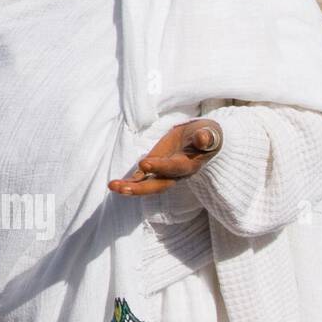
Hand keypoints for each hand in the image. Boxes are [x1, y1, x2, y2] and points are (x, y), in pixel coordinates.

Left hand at [108, 119, 223, 196]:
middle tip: (122, 189)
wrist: (201, 139)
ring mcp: (163, 173)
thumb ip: (205, 137)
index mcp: (189, 164)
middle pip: (158, 184)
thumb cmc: (204, 134)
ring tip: (112, 186)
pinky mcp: (154, 168)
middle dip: (140, 188)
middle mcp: (175, 173)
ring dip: (129, 187)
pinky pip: (140, 178)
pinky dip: (128, 182)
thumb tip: (203, 138)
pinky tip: (114, 185)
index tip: (144, 163)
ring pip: (146, 184)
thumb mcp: (208, 132)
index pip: (174, 168)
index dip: (160, 167)